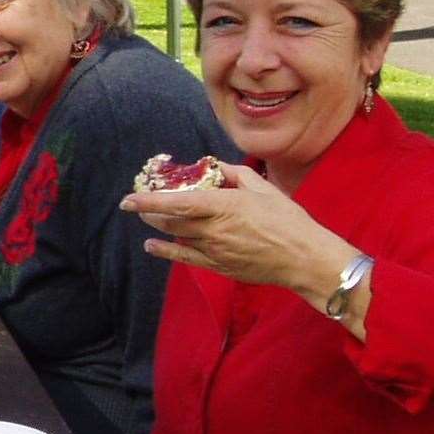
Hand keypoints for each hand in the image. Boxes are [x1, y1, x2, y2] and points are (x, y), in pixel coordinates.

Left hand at [120, 163, 359, 302]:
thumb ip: (234, 175)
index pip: (178, 203)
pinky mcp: (218, 266)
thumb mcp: (263, 189)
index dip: (150, 201)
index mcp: (224, 206)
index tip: (129, 198)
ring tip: (146, 217)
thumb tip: (215, 167)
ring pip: (176, 237)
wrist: (304, 258)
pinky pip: (185, 258)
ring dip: (158, 226)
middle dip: (150, 212)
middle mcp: (214, 229)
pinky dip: (165, 251)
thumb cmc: (288, 220)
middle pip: (171, 221)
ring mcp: (214, 250)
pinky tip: (152, 245)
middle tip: (138, 204)